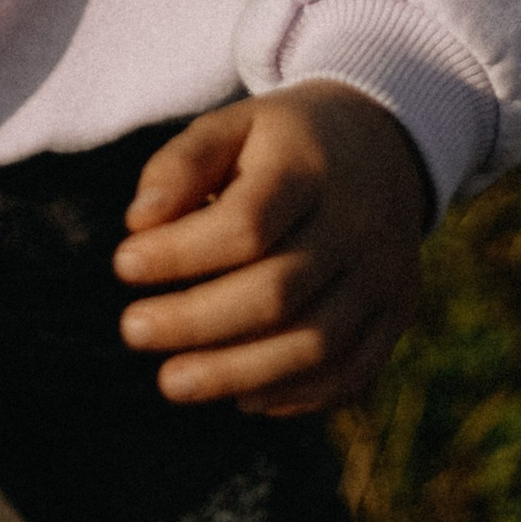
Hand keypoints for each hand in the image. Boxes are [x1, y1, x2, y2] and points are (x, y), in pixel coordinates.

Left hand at [112, 80, 425, 414]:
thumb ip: (183, 164)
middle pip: (278, 292)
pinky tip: (240, 396)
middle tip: (133, 331)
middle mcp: (357, 224)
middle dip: (197, 322)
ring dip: (237, 373)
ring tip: (171, 380)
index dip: (181, 252)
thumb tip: (138, 223)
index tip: (123, 264)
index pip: (247, 223)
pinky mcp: (397, 315)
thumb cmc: (285, 142)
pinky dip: (293, 395)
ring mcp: (384, 275)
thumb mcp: (235, 124)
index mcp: (311, 167)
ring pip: (314, 345)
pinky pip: (349, 373)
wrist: (383, 147)